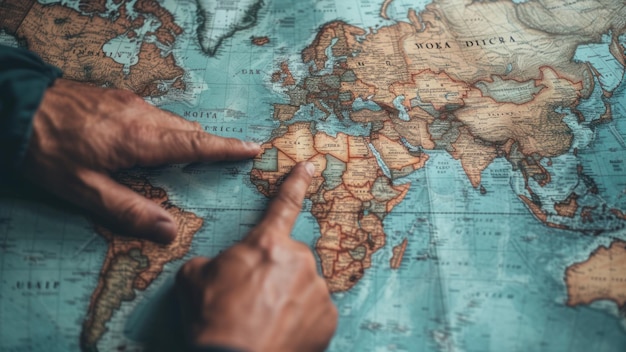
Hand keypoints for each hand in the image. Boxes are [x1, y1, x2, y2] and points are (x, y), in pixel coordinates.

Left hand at [22, 78, 259, 242]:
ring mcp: (129, 103)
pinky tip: (160, 137)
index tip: (253, 148)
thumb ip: (128, 210)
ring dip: (191, 134)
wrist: (15, 104)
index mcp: (140, 140)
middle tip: (237, 151)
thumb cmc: (47, 150)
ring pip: (172, 120)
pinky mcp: (117, 97)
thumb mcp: (83, 189)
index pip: (195, 144)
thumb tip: (168, 231)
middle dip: (215, 142)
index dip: (226, 148)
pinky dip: (170, 127)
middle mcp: (141, 116)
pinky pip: (155, 113)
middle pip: (189, 130)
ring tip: (203, 149)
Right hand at [175, 162, 337, 351]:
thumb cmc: (212, 319)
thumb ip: (210, 262)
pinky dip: (300, 319)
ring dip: (286, 297)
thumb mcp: (193, 279)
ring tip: (263, 320)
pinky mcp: (328, 317)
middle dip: (273, 274)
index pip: (283, 205)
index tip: (311, 166)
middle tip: (251, 300)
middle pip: (288, 259)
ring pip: (301, 286)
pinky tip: (281, 330)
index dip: (297, 183)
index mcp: (266, 245)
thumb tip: (215, 267)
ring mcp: (316, 289)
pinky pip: (313, 311)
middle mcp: (298, 260)